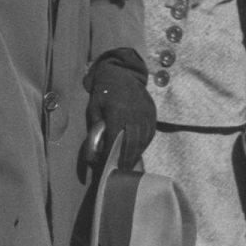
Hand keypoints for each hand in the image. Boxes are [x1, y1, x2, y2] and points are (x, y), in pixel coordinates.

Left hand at [84, 49, 157, 169]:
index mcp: (117, 114)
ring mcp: (145, 114)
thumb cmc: (104, 90)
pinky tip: (138, 151)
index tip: (109, 168)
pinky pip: (149, 133)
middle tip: (122, 172)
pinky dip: (144, 144)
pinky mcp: (151, 113)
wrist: (122, 72)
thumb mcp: (94, 107)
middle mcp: (134, 115)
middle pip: (131, 144)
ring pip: (142, 140)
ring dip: (136, 154)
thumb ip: (96, 127)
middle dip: (126, 160)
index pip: (115, 141)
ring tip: (130, 165)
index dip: (112, 156)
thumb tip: (96, 148)